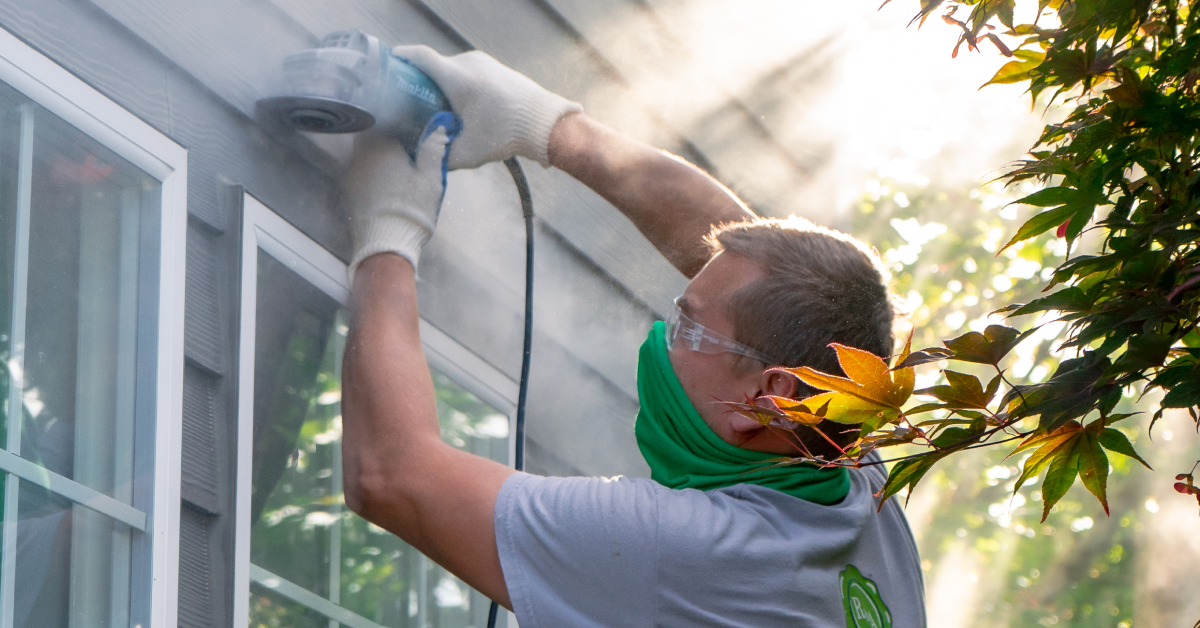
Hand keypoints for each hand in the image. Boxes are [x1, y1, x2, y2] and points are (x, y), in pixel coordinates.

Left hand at [345, 113, 458, 274]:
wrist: (385, 247)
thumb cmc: (411, 211)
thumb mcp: (432, 179)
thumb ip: (434, 148)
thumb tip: (440, 126)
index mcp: (382, 146)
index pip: (384, 118)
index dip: (397, 118)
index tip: (410, 122)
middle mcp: (361, 155)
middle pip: (371, 134)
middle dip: (387, 136)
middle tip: (407, 143)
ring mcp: (352, 174)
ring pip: (364, 153)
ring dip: (379, 154)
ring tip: (399, 164)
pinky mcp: (349, 191)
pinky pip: (361, 171)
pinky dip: (372, 171)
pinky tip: (387, 182)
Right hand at [392, 45, 581, 168]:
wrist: (545, 123)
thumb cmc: (506, 136)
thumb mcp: (467, 153)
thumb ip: (440, 156)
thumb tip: (422, 159)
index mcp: (457, 78)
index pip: (419, 57)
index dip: (399, 59)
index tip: (387, 66)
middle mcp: (468, 63)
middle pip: (432, 65)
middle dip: (418, 81)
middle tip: (409, 99)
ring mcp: (483, 62)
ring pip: (450, 68)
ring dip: (440, 84)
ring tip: (436, 106)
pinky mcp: (494, 67)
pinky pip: (466, 71)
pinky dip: (457, 83)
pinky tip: (459, 104)